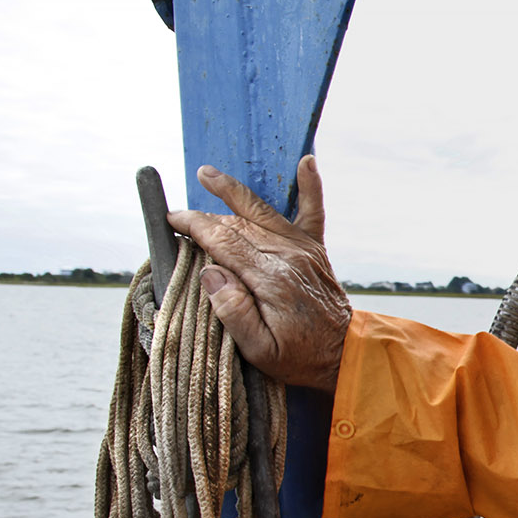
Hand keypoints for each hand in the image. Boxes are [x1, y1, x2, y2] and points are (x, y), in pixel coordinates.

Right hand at [166, 155, 351, 390]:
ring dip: (234, 191)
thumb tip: (211, 272)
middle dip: (205, 215)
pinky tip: (307, 161)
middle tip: (178, 214)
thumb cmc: (299, 357)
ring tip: (207, 175)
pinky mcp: (316, 252)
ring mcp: (304, 251)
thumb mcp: (259, 349)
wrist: (345, 355)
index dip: (194, 227)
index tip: (171, 221)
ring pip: (263, 213)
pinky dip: (311, 186)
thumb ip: (233, 311)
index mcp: (270, 279)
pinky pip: (314, 212)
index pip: (223, 241)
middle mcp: (288, 257)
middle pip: (237, 225)